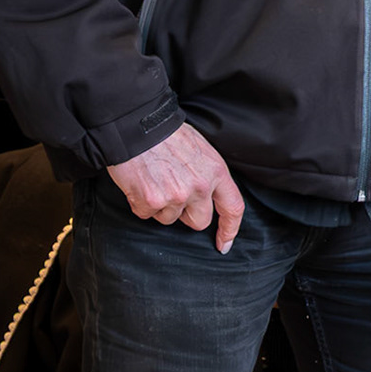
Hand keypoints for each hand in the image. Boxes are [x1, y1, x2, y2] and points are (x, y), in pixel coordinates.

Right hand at [107, 122, 244, 252]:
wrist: (136, 127)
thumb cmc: (167, 135)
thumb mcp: (201, 150)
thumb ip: (209, 175)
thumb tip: (210, 198)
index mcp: (216, 172)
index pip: (233, 208)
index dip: (229, 230)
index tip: (223, 244)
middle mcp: (199, 187)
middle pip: (199, 222)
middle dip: (187, 215)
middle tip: (173, 193)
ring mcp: (175, 196)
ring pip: (169, 219)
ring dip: (161, 206)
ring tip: (155, 180)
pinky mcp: (151, 202)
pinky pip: (146, 214)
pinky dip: (141, 203)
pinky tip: (141, 183)